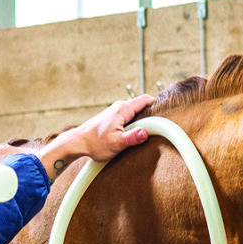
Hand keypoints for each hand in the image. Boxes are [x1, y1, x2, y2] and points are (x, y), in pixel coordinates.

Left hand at [37, 94, 154, 177]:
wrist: (77, 142)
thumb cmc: (95, 143)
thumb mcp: (116, 143)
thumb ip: (132, 137)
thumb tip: (145, 132)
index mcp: (123, 109)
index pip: (146, 99)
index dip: (157, 106)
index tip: (165, 117)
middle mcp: (120, 107)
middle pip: (142, 106)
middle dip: (151, 116)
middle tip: (157, 129)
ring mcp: (115, 112)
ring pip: (135, 112)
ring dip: (141, 122)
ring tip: (144, 134)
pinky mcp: (113, 118)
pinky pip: (128, 117)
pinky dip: (134, 124)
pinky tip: (133, 136)